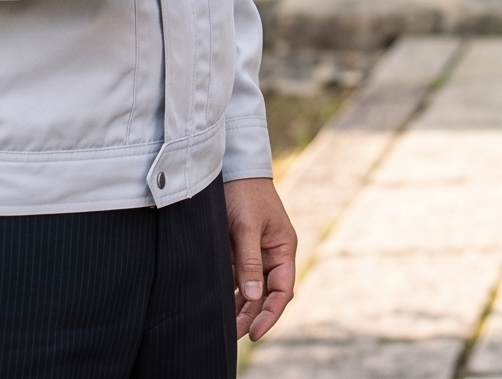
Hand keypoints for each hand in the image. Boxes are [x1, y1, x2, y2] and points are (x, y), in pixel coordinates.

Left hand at [224, 176, 296, 341]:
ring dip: (240, 306)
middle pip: (266, 294)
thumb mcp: (246, 227)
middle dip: (252, 314)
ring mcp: (255, 253)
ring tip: (225, 326)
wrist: (230, 167)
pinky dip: (230, 292)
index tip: (255, 332)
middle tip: (234, 334)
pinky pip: (237, 278)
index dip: (270, 313)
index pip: (282, 290)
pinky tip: (219, 305)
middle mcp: (272, 254)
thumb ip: (249, 262)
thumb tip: (252, 297)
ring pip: (250, 289)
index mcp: (283, 248)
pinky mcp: (238, 250)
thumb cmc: (243, 193)